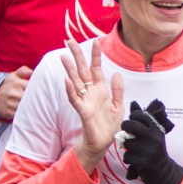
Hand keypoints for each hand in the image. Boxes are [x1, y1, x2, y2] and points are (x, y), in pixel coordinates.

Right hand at [0, 66, 33, 117]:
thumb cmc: (7, 85)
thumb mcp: (13, 76)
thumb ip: (23, 71)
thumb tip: (31, 71)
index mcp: (18, 83)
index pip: (33, 87)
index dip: (37, 89)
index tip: (39, 91)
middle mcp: (15, 94)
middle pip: (31, 98)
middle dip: (34, 99)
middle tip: (36, 99)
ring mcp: (11, 104)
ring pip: (27, 107)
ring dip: (30, 107)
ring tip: (30, 105)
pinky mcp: (9, 112)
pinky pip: (21, 114)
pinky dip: (23, 114)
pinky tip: (24, 111)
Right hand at [61, 40, 124, 172]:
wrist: (104, 142)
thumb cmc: (109, 125)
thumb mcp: (118, 105)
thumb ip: (117, 90)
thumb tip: (116, 73)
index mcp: (100, 90)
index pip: (96, 68)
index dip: (95, 55)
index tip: (95, 41)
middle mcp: (90, 92)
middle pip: (82, 70)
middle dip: (77, 56)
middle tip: (69, 41)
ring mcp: (85, 100)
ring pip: (75, 81)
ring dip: (69, 69)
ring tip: (64, 56)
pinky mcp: (82, 111)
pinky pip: (75, 99)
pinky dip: (70, 90)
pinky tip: (67, 80)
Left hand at [120, 101, 182, 183]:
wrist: (163, 171)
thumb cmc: (155, 149)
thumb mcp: (153, 133)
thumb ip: (142, 120)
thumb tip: (133, 103)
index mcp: (156, 128)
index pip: (140, 115)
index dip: (133, 117)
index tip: (133, 122)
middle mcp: (153, 137)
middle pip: (130, 125)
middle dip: (125, 128)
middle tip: (128, 133)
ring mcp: (147, 149)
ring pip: (127, 142)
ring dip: (128, 147)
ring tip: (135, 150)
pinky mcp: (142, 161)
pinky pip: (127, 156)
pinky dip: (129, 159)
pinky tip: (136, 160)